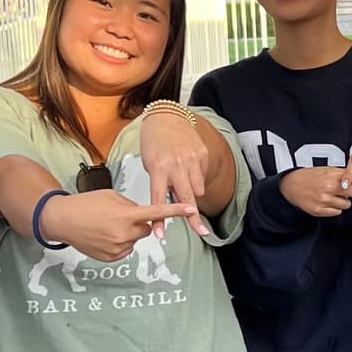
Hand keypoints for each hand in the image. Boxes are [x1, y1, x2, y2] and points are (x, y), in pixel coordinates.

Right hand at [43, 188, 196, 260]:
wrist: (63, 220)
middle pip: (146, 229)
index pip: (156, 212)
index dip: (176, 211)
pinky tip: (105, 236)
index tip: (192, 210)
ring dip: (128, 233)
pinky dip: (120, 243)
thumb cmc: (86, 204)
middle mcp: (124, 234)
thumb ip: (131, 205)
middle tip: (121, 216)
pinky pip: (126, 250)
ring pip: (135, 240)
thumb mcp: (111, 196)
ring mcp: (117, 248)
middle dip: (139, 223)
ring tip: (107, 226)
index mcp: (125, 215)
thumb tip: (143, 215)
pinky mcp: (111, 258)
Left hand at [136, 110, 212, 235]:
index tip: (160, 234)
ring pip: (197, 188)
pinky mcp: (203, 155)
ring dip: (192, 192)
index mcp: (158, 169)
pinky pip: (202, 175)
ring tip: (183, 181)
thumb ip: (160, 181)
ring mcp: (192, 160)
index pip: (159, 200)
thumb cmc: (154, 140)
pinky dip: (196, 177)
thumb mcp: (149, 162)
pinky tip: (188, 166)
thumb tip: (171, 200)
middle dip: (194, 218)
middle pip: (187, 198)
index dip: (160, 219)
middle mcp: (177, 165)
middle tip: (201, 232)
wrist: (167, 116)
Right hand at [280, 167, 351, 219]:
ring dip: (344, 200)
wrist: (291, 186)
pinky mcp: (320, 211)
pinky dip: (335, 208)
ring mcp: (324, 200)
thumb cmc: (310, 177)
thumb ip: (346, 176)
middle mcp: (329, 187)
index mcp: (332, 175)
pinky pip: (337, 212)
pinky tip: (328, 201)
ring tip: (333, 195)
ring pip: (348, 204)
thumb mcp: (328, 171)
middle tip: (348, 189)